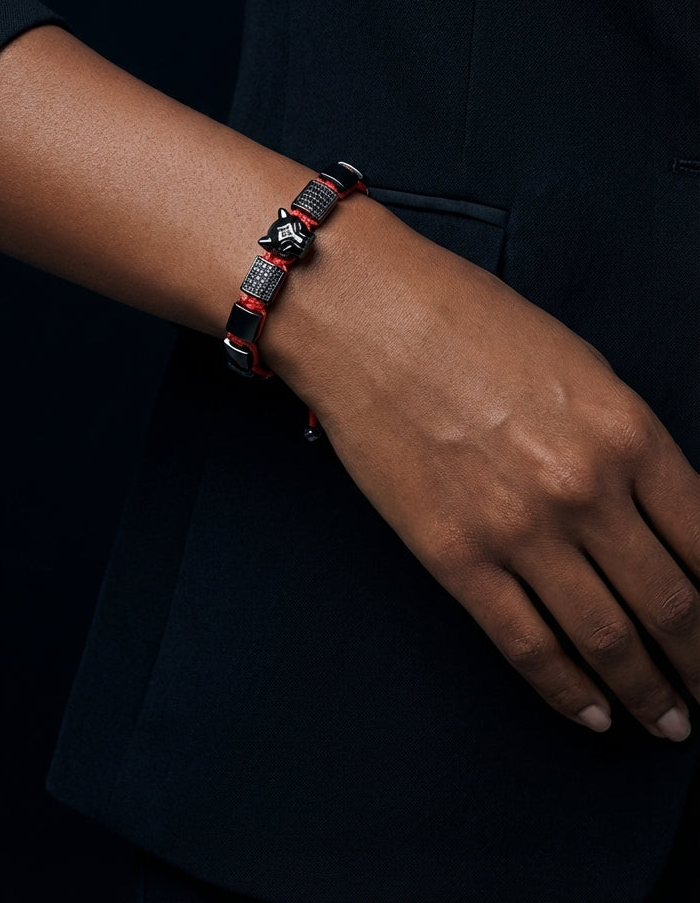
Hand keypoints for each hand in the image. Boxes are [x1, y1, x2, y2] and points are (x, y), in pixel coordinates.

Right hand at [267, 195, 699, 739]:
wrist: (366, 315)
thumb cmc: (470, 321)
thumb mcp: (580, 366)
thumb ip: (627, 443)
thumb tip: (664, 515)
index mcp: (627, 430)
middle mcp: (585, 489)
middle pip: (671, 604)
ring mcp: (519, 529)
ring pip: (607, 639)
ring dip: (648, 691)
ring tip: (668, 720)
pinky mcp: (456, 557)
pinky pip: (527, 645)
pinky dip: (567, 691)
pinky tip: (593, 714)